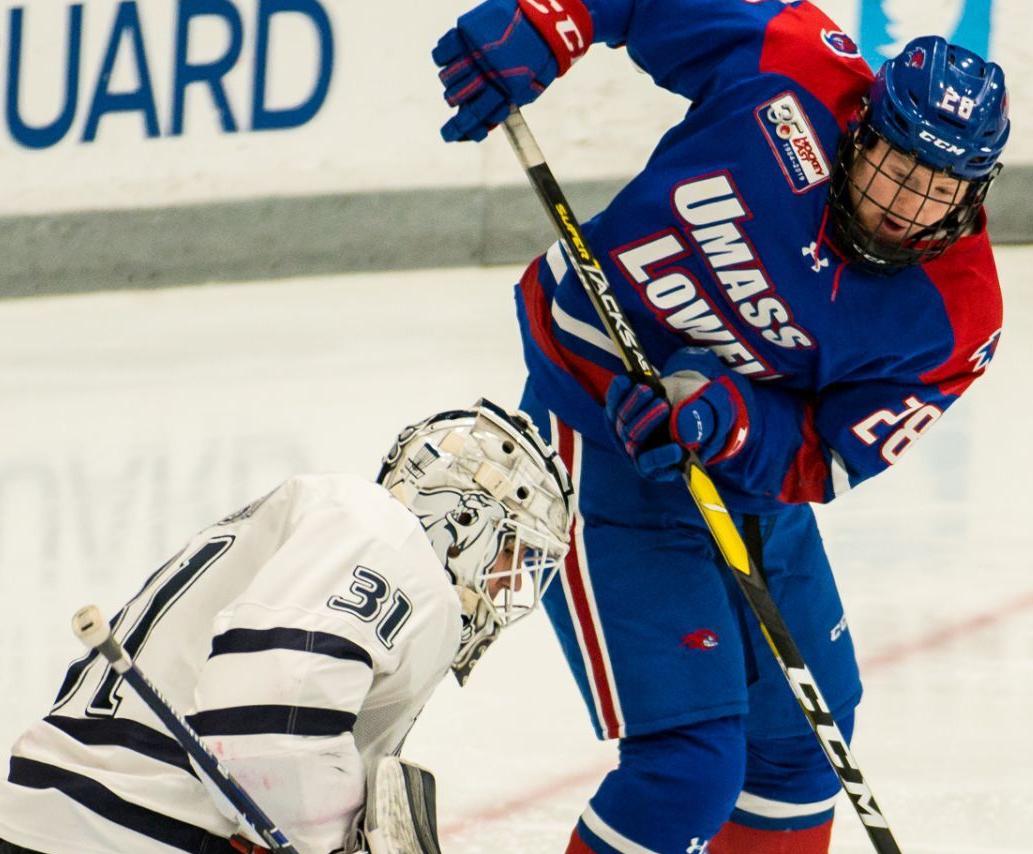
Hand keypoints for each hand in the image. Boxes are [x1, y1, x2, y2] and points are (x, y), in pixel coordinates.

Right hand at [432, 0, 592, 141]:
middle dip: (458, 101)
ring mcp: (476, 51)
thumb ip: (506, 106)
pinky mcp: (467, 31)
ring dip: (451, 80)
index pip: (474, 117)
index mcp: (504, 90)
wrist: (545, 21)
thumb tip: (483, 126)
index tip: (451, 136)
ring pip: (448, 77)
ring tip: (463, 73)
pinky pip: (442, 50)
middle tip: (463, 96)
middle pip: (456, 98)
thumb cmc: (540, 58)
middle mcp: (487, 72)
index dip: (460, 130)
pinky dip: (442, 56)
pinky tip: (452, 56)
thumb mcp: (529, 89)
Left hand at [604, 349, 750, 479]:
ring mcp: (628, 432)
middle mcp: (641, 449)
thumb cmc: (702, 412)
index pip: (651, 465)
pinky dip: (617, 393)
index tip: (677, 450)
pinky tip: (625, 381)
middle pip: (633, 441)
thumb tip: (687, 434)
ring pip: (621, 422)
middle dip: (647, 422)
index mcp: (661, 460)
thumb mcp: (710, 417)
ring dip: (633, 405)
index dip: (661, 458)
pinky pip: (613, 404)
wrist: (690, 395)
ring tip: (649, 390)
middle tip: (662, 405)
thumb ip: (702, 424)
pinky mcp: (620, 412)